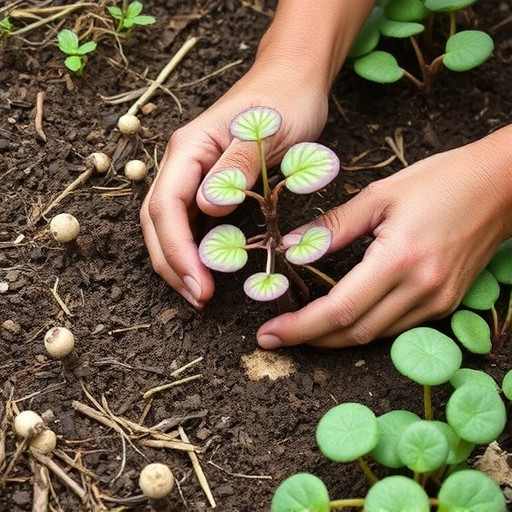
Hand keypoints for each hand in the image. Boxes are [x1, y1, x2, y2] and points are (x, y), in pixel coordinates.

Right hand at [140, 64, 329, 306]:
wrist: (293, 80)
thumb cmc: (285, 101)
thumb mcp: (266, 131)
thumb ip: (235, 167)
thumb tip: (207, 208)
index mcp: (190, 148)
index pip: (166, 206)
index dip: (177, 250)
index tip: (199, 283)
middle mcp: (183, 162)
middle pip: (157, 220)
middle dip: (172, 263)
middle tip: (198, 298)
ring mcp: (193, 173)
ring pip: (169, 224)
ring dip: (179, 261)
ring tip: (199, 292)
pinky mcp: (208, 183)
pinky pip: (190, 221)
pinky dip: (194, 248)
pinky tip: (206, 267)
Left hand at [257, 132, 511, 348]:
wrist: (501, 186)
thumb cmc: (440, 181)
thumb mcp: (379, 196)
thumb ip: (331, 226)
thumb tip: (290, 247)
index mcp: (401, 258)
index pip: (340, 309)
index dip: (300, 327)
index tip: (268, 334)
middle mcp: (421, 289)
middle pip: (354, 332)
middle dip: (310, 339)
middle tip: (276, 335)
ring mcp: (437, 302)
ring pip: (374, 336)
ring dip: (334, 337)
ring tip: (302, 328)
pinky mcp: (446, 304)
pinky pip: (395, 328)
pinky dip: (363, 327)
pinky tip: (342, 318)